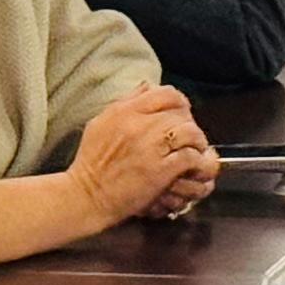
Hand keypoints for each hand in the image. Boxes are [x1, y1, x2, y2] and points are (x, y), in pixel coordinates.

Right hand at [68, 85, 218, 228]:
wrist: (86, 197)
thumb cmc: (92, 164)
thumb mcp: (102, 123)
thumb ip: (127, 102)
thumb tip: (148, 87)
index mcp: (125, 111)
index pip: (166, 93)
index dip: (180, 103)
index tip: (182, 113)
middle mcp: (139, 125)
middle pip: (181, 113)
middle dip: (189, 125)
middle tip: (190, 138)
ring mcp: (151, 147)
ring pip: (190, 132)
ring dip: (198, 143)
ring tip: (196, 151)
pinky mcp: (161, 169)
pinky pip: (191, 157)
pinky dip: (198, 162)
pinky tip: (194, 167)